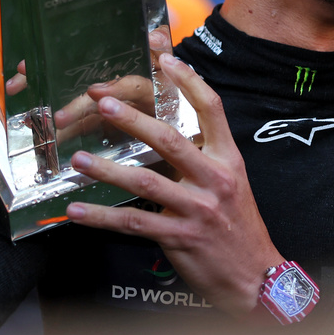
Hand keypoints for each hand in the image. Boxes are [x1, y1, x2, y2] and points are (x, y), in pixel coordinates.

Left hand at [65, 53, 283, 314]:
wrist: (255, 276)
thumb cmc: (238, 226)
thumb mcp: (232, 183)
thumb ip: (204, 158)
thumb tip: (167, 134)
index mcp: (229, 159)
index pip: (211, 109)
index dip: (189, 80)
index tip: (166, 58)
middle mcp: (214, 179)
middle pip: (170, 140)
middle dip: (134, 119)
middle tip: (105, 103)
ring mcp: (196, 209)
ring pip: (145, 182)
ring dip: (107, 169)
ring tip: (78, 158)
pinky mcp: (179, 237)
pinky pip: (133, 223)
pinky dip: (101, 217)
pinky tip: (77, 210)